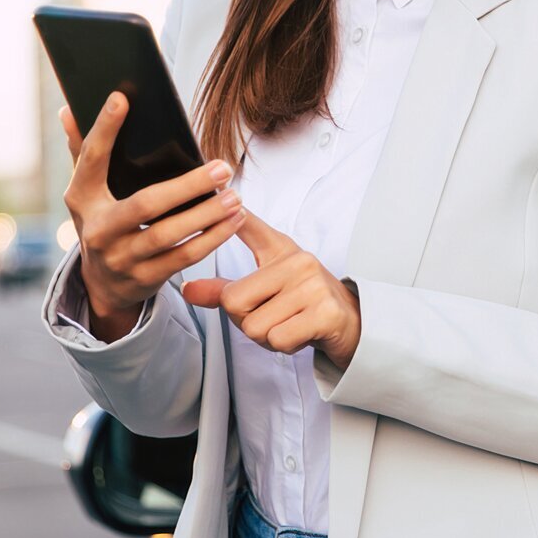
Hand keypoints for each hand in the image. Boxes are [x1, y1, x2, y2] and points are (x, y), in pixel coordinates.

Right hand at [60, 91, 247, 339]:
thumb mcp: (88, 191)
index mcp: (82, 198)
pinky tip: (234, 221)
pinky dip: (212, 239)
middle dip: (188, 186)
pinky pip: (183, 258)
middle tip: (223, 168)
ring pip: (169, 235)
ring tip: (235, 196)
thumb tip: (68, 109)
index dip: (104, 129)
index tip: (122, 98)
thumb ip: (83, 151)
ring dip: (207, 215)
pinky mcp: (144, 278)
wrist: (103, 284)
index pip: (91, 159)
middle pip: (145, 204)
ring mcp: (120, 257)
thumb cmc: (104, 220)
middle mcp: (97, 229)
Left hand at [181, 210, 361, 369]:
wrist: (350, 321)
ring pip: (255, 326)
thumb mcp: (265, 289)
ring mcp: (313, 286)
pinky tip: (301, 333)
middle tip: (273, 315)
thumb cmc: (302, 302)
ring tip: (289, 323)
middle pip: (235, 301)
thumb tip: (187, 289)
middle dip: (246, 320)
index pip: (252, 228)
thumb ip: (225, 289)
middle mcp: (298, 261)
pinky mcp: (325, 313)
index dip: (235, 215)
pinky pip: (278, 339)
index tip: (221, 192)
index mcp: (281, 250)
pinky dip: (284, 346)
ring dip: (267, 337)